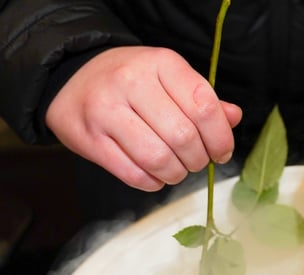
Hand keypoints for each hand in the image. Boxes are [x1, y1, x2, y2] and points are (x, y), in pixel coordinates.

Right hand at [46, 46, 242, 190]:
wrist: (71, 80)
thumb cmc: (129, 82)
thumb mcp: (167, 77)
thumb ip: (201, 98)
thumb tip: (233, 117)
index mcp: (160, 63)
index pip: (204, 106)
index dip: (220, 138)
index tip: (221, 152)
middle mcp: (132, 82)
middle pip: (183, 136)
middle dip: (198, 160)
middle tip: (196, 163)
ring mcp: (107, 110)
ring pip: (158, 158)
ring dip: (175, 174)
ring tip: (176, 171)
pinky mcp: (90, 139)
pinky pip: (132, 174)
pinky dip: (152, 183)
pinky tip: (155, 176)